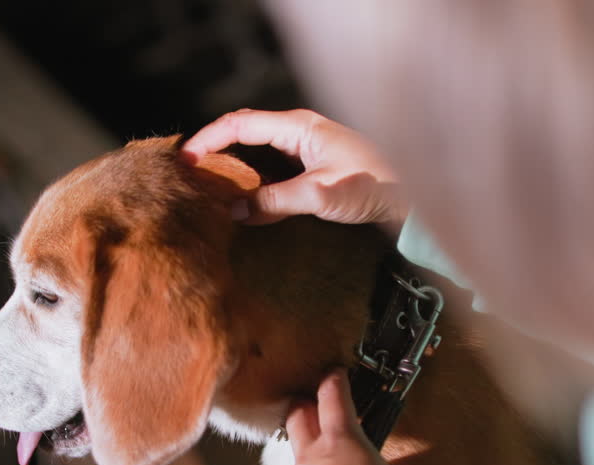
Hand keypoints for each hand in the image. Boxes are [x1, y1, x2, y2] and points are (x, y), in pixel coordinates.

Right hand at [182, 109, 404, 227]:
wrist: (409, 196)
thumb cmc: (371, 187)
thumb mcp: (319, 196)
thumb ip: (275, 201)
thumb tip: (235, 211)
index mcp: (298, 127)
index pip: (239, 124)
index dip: (208, 139)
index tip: (184, 159)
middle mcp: (298, 131)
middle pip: (243, 131)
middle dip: (213, 148)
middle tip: (188, 172)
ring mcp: (304, 148)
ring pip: (255, 149)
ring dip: (231, 165)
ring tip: (207, 186)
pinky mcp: (310, 166)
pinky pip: (269, 166)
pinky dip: (250, 179)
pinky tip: (242, 200)